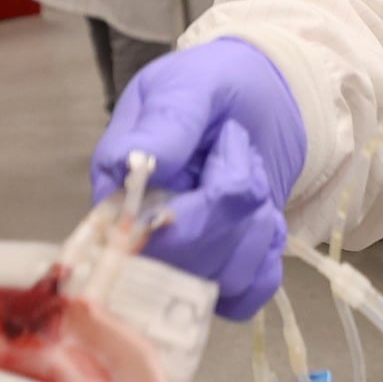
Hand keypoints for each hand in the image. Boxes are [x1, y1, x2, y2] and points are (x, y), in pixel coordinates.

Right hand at [92, 38, 306, 318]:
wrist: (260, 97)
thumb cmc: (213, 86)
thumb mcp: (188, 85)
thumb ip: (165, 123)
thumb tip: (136, 164)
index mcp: (116, 189)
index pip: (138, 234)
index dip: (194, 205)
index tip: (226, 143)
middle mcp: (140, 236)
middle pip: (185, 262)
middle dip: (233, 203)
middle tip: (240, 148)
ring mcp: (182, 261)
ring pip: (222, 280)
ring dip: (255, 224)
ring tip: (250, 175)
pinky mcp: (219, 274)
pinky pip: (245, 296)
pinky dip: (266, 257)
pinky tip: (263, 218)